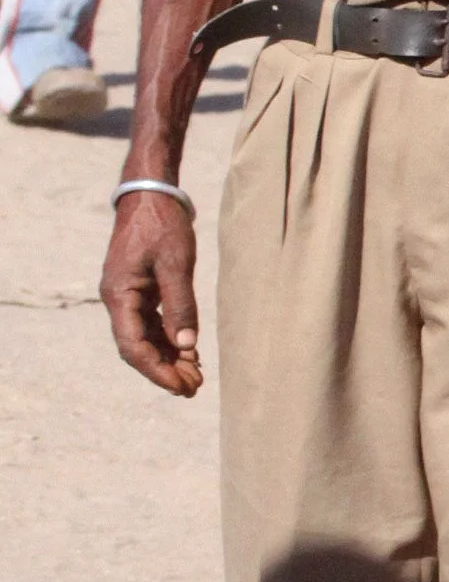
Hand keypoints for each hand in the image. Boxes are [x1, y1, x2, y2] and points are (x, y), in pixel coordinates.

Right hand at [100, 191, 202, 396]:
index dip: (157, 371)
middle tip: (194, 389)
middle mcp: (118, 299)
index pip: (133, 346)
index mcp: (119, 295)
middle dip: (165, 370)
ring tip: (196, 376)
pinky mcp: (140, 289)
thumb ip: (180, 305)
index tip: (181, 387)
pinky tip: (190, 352)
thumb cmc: (162, 223)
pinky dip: (170, 338)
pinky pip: (152, 323)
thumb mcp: (175, 263)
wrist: (151, 192)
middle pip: (138, 347)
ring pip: (146, 337)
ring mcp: (128, 295)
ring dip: (169, 357)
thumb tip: (186, 346)